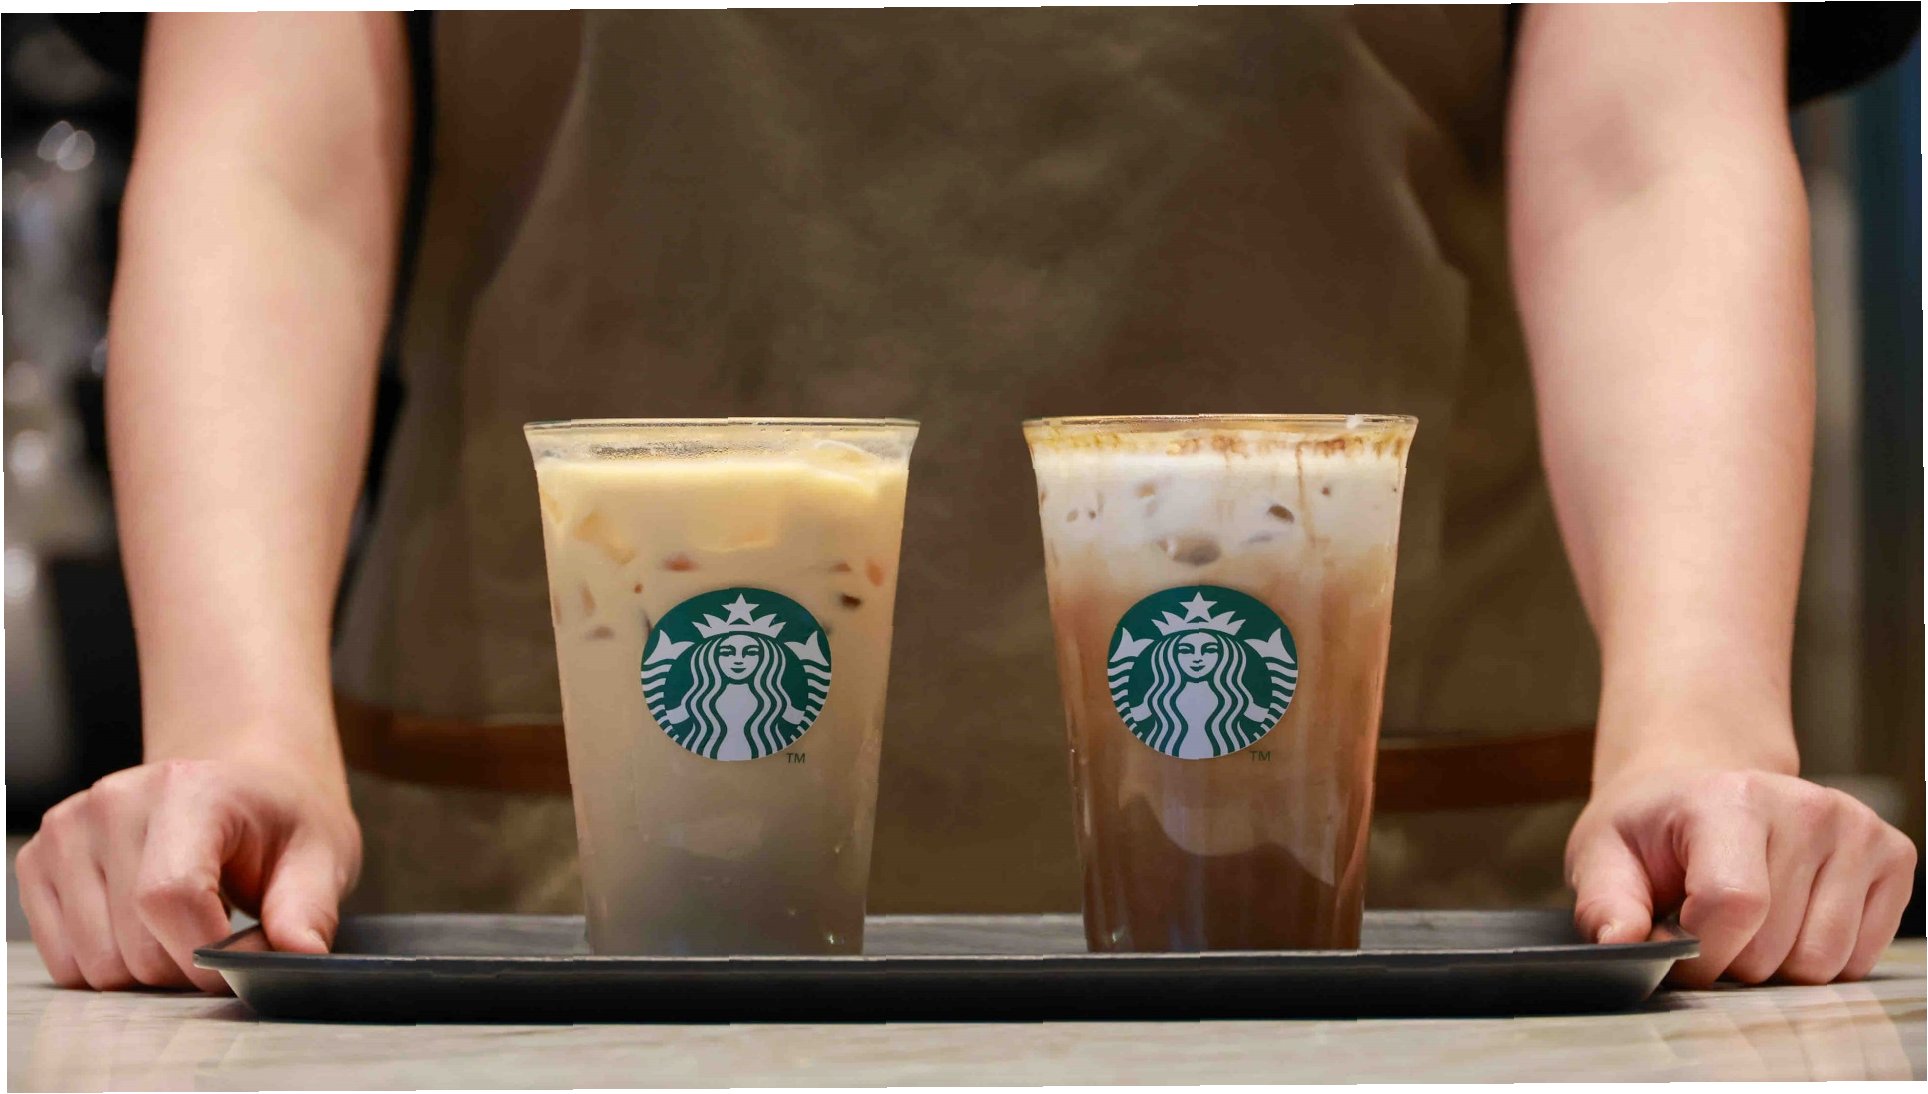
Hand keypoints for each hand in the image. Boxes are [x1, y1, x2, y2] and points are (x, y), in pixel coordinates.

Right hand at [15, 754, 360, 991]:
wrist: (239, 788)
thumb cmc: (278, 821)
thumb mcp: (321, 854)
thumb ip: (308, 908)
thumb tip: (302, 957)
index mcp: (189, 788)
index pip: (170, 897)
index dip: (209, 954)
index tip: (245, 962)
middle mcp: (115, 801)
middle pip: (134, 946)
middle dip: (188, 968)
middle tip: (226, 938)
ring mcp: (68, 829)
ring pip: (96, 965)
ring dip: (149, 971)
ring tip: (190, 927)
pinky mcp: (39, 859)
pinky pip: (64, 961)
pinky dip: (110, 963)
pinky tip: (147, 926)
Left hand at [1568, 766, 1916, 985]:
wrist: (1699, 791)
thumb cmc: (1653, 830)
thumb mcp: (1603, 856)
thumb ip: (1605, 905)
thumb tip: (1621, 944)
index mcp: (1731, 798)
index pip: (1734, 905)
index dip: (1698, 950)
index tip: (1672, 942)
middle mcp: (1806, 806)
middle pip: (1775, 948)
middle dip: (1729, 959)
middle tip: (1703, 923)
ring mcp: (1855, 829)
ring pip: (1821, 963)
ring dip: (1774, 964)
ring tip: (1743, 920)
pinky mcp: (1892, 855)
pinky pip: (1859, 959)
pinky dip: (1815, 956)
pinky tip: (1787, 917)